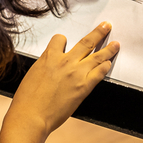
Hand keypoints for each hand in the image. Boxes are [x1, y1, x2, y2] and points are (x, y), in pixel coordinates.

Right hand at [0, 22, 119, 142]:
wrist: (32, 115)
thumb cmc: (27, 99)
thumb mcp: (32, 74)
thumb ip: (46, 66)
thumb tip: (51, 65)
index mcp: (49, 57)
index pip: (60, 39)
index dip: (64, 40)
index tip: (66, 42)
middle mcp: (65, 61)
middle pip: (86, 42)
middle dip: (98, 32)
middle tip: (105, 26)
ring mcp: (76, 73)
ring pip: (97, 56)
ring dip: (108, 48)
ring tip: (116, 44)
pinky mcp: (83, 87)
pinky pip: (99, 73)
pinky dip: (105, 67)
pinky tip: (108, 64)